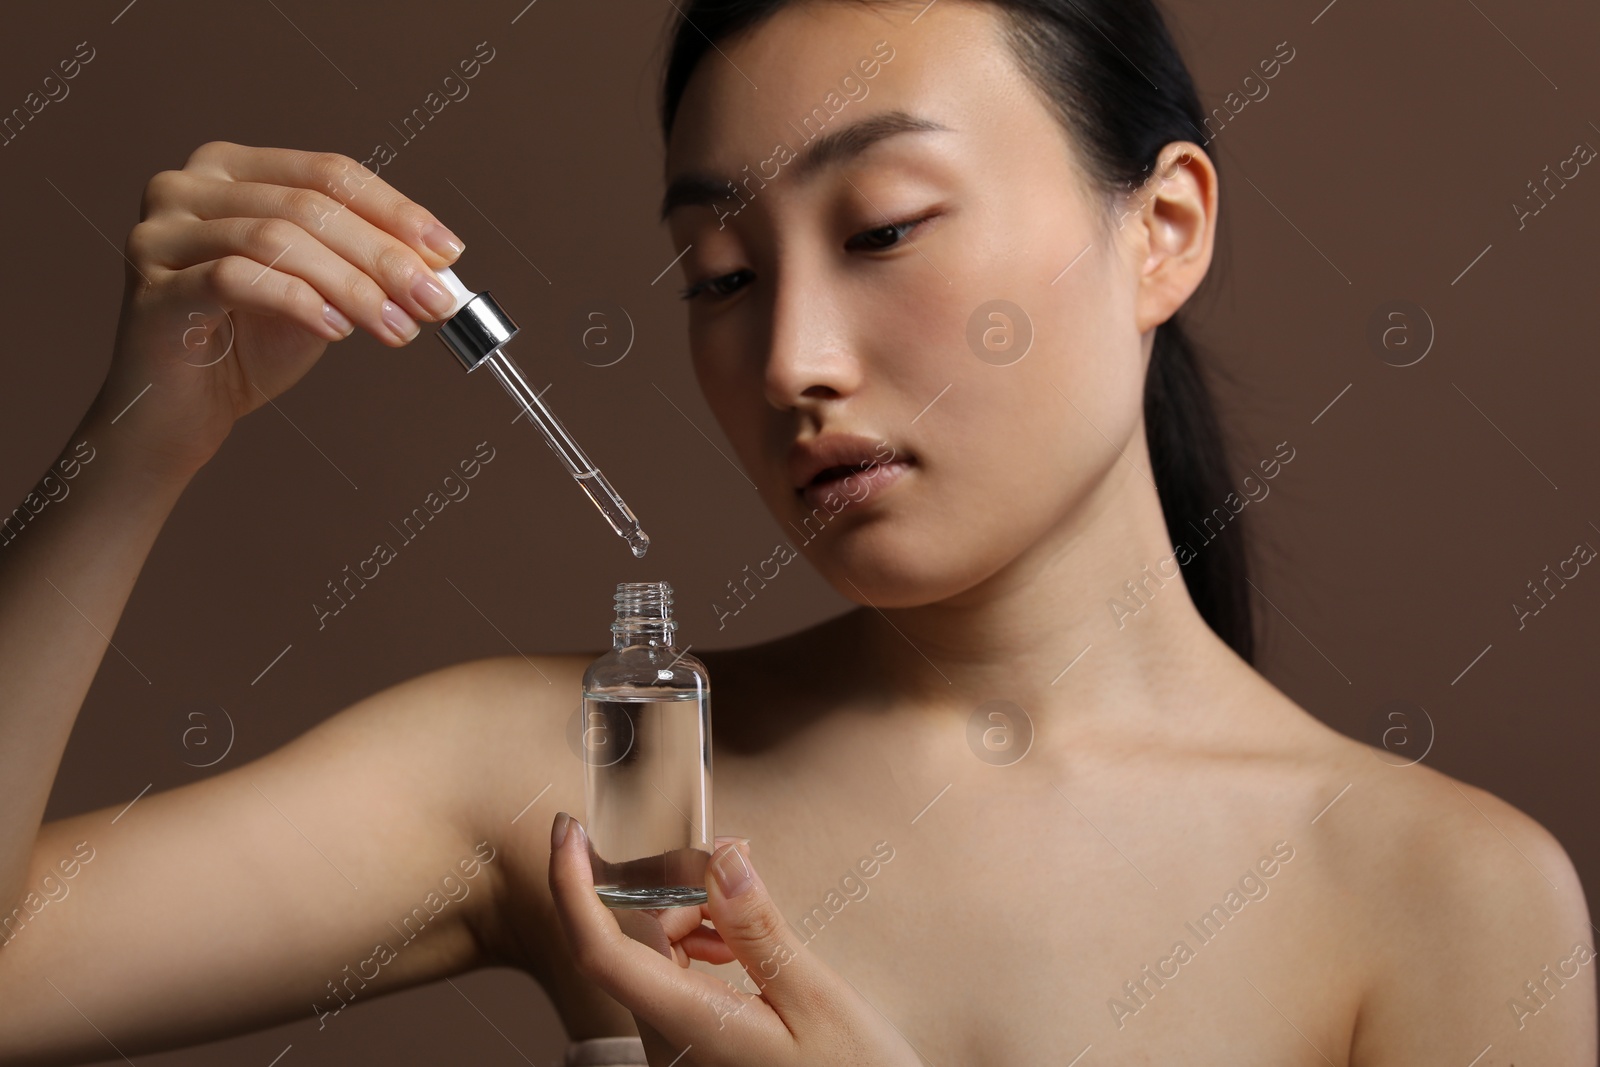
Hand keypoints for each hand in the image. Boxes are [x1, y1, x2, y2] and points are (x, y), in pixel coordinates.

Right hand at [96, 141, 465, 480]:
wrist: (183, 413)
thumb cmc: (249, 347)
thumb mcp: (321, 295)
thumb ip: (364, 268)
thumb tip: (439, 267)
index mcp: (232, 170)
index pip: (329, 173)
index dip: (396, 211)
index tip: (449, 253)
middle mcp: (187, 187)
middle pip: (308, 206)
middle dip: (384, 256)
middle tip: (434, 299)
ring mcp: (160, 234)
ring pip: (276, 239)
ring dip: (353, 286)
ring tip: (397, 327)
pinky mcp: (152, 288)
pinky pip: (235, 280)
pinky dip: (299, 302)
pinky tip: (336, 330)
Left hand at [548, 812, 922, 1066]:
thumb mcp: (816, 997)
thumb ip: (758, 929)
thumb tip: (719, 859)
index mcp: (688, 1027)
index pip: (599, 952)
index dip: (572, 887)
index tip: (568, 833)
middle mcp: (664, 1044)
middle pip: (628, 942)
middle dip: (667, 888)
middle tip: (729, 860)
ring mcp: (672, 1053)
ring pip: (648, 959)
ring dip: (685, 917)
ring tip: (744, 916)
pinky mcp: (688, 1052)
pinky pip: (670, 983)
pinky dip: (695, 948)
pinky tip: (736, 948)